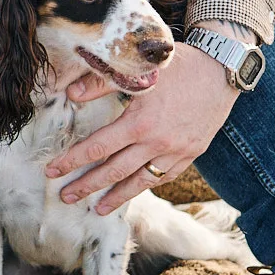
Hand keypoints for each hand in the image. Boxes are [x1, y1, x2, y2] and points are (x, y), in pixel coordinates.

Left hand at [48, 44, 239, 214]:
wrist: (222, 70)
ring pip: (140, 182)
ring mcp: (176, 152)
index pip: (97, 147)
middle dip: (87, 186)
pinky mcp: (191, 155)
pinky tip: (133, 190)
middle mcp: (157, 143)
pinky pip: (164, 177)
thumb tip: (71, 94)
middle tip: (65, 196)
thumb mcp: (140, 70)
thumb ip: (102, 82)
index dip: (72, 161)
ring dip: (116, 197)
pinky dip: (146, 185)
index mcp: (140, 122)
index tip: (52, 171)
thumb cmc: (179, 65)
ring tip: (97, 208)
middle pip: (114, 171)